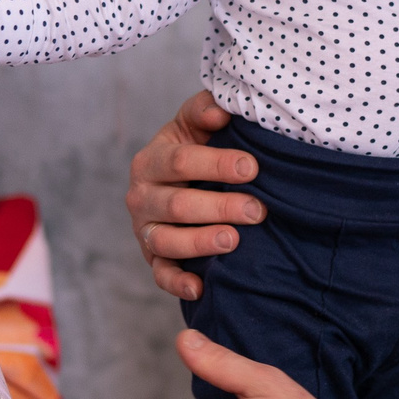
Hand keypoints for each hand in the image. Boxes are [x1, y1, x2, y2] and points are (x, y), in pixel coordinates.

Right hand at [125, 92, 265, 300]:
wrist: (178, 182)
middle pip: (177, 205)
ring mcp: (145, 230)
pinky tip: (200, 288)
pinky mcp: (153, 258)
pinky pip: (161, 275)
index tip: (253, 167)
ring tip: (234, 240)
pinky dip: (178, 284)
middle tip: (257, 210)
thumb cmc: (195, 149)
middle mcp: (141, 197)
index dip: (216, 164)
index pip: (179, 162)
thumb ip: (205, 110)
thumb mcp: (194, 124)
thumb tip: (221, 112)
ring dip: (201, 242)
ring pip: (167, 241)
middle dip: (219, 207)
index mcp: (151, 160)